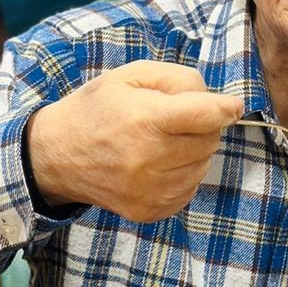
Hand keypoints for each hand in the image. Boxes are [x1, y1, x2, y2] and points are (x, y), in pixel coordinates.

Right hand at [25, 62, 243, 223]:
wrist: (55, 154)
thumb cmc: (97, 109)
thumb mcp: (131, 76)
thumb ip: (179, 80)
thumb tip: (219, 103)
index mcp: (144, 120)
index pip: (206, 117)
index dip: (225, 108)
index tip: (231, 106)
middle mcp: (149, 160)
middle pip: (209, 141)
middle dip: (202, 126)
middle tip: (175, 119)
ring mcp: (149, 190)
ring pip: (202, 166)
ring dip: (193, 151)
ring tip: (161, 141)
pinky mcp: (148, 211)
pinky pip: (189, 189)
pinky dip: (182, 174)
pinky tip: (157, 163)